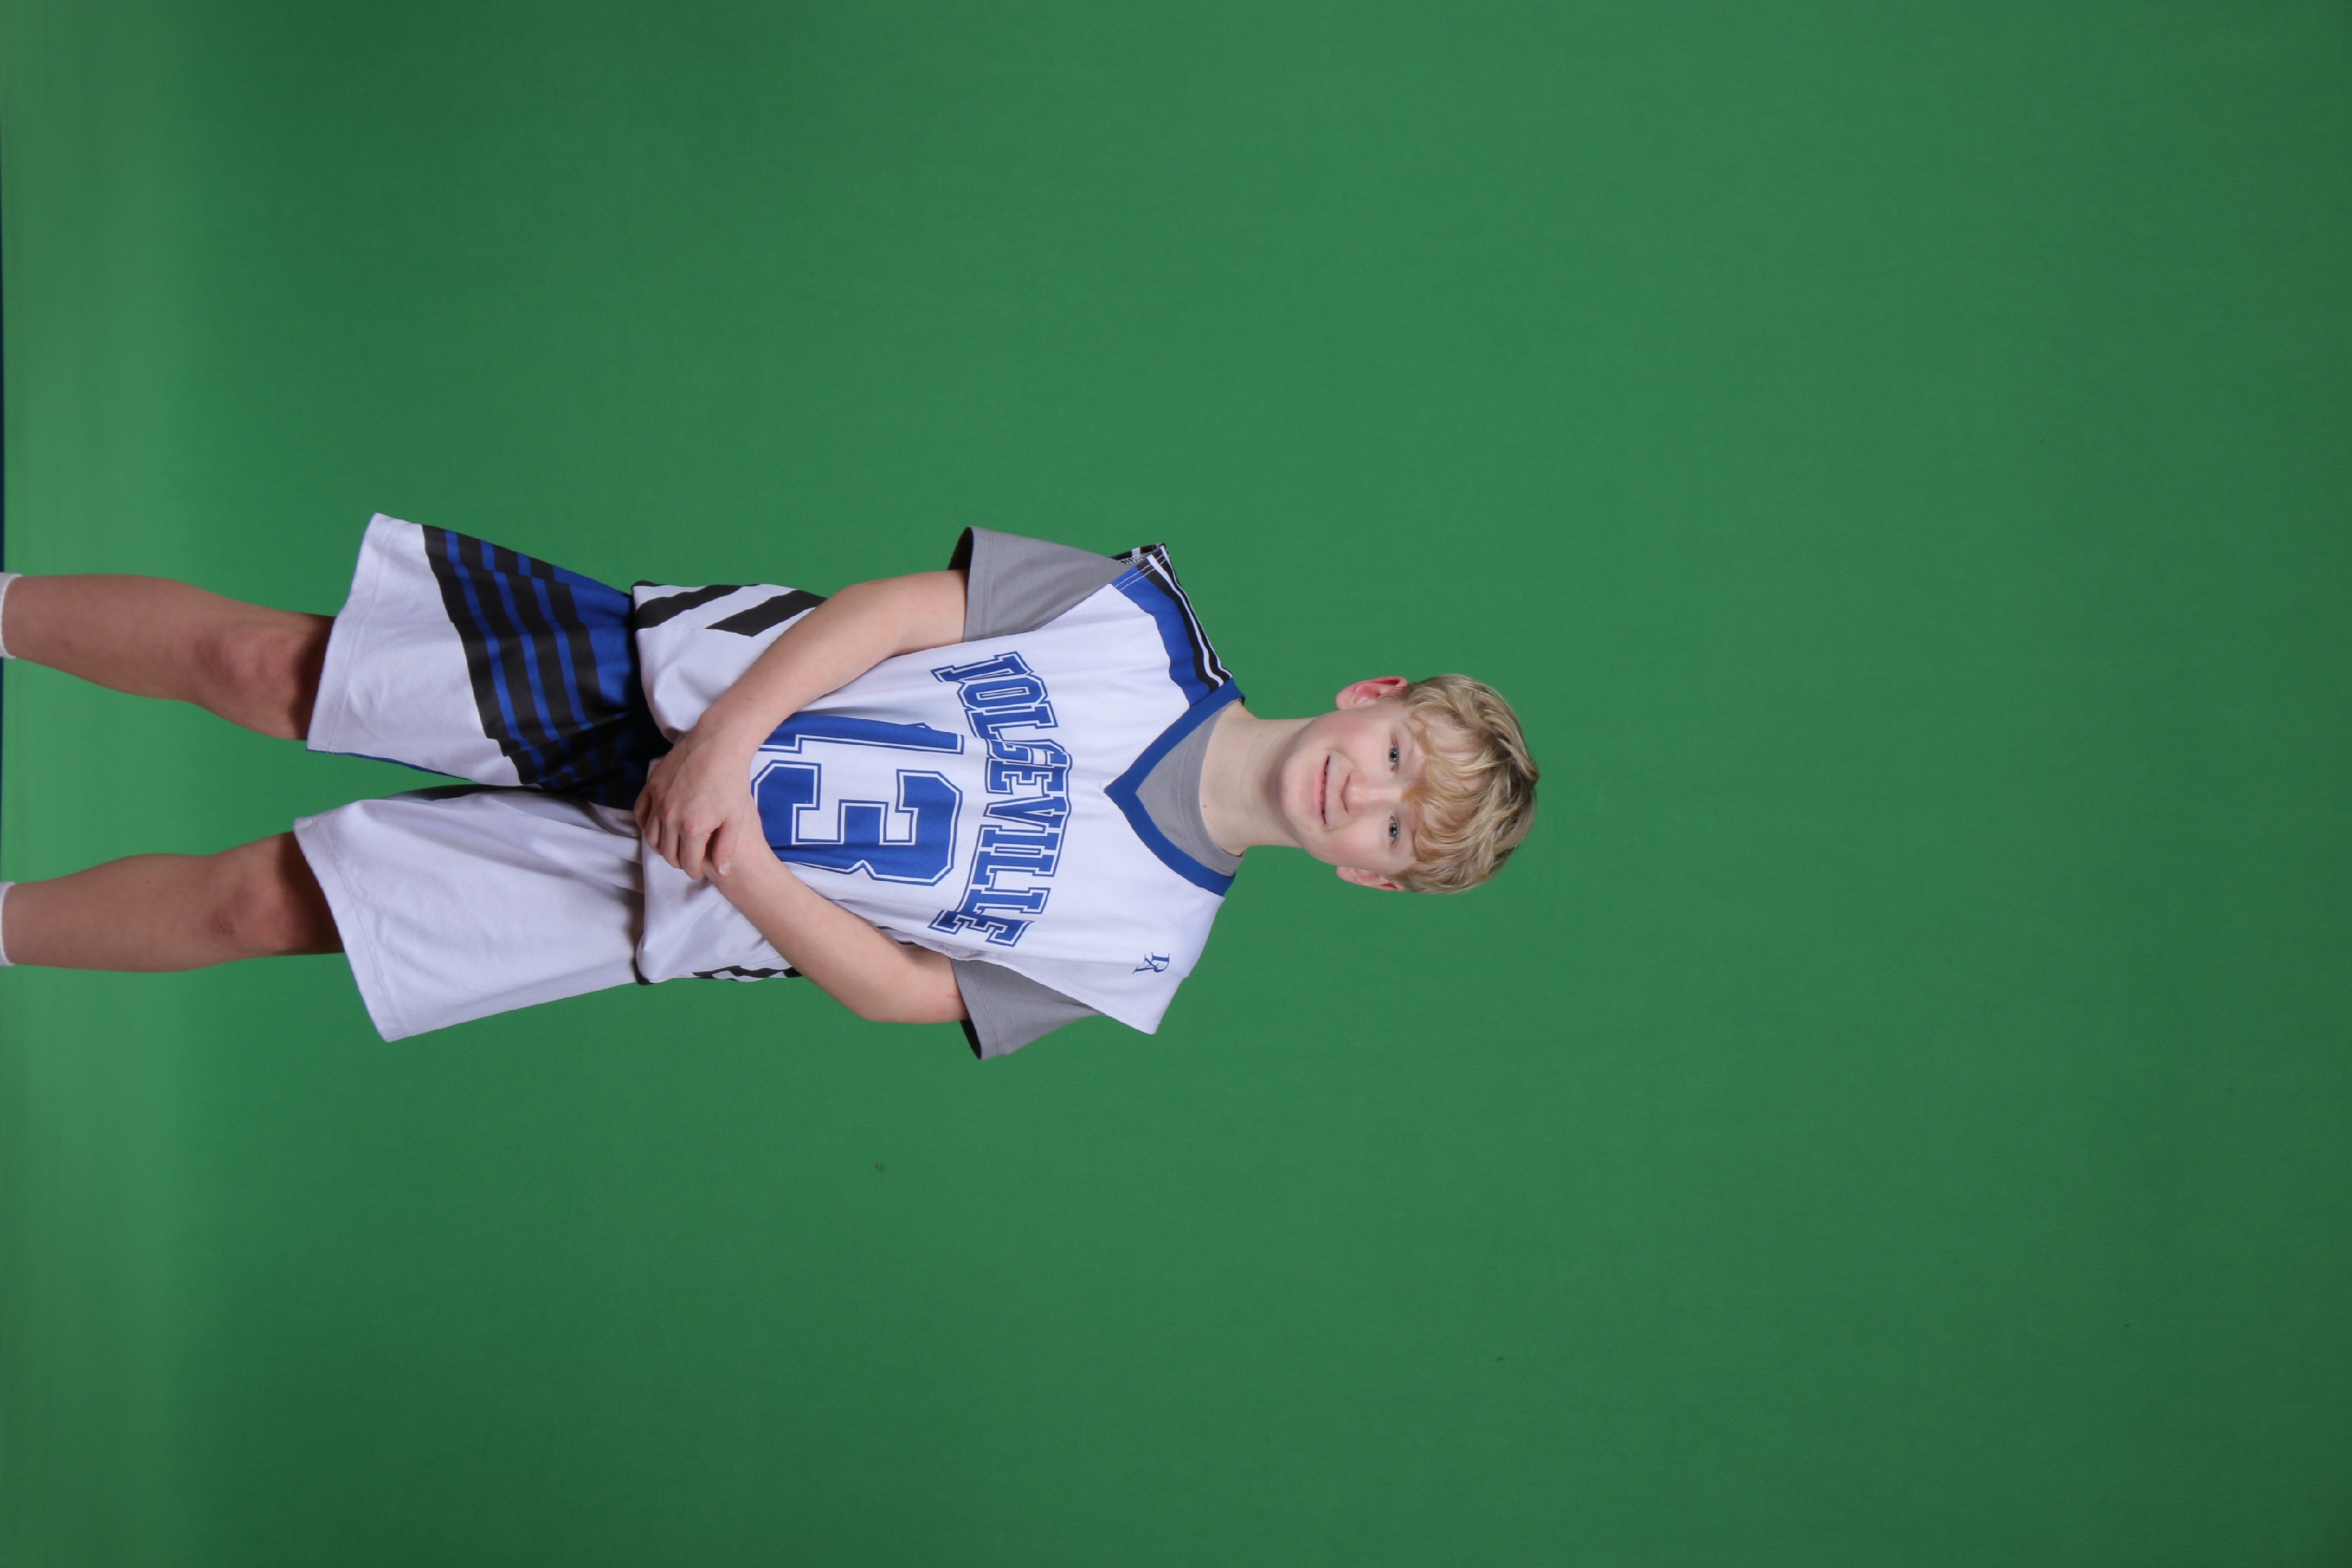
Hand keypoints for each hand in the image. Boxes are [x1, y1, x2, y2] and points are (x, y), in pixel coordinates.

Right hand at [633, 721, 762, 879]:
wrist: (719, 744)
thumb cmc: (732, 781)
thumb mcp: (736, 818)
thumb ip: (726, 848)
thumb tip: (722, 872)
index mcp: (693, 827)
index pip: (688, 862)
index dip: (693, 871)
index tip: (698, 871)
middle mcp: (671, 817)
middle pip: (667, 852)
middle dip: (678, 861)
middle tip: (687, 861)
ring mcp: (658, 800)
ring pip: (651, 837)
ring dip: (661, 846)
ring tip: (674, 846)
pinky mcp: (651, 786)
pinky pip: (641, 813)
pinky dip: (647, 825)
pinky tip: (658, 828)